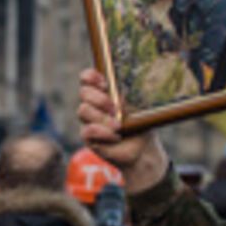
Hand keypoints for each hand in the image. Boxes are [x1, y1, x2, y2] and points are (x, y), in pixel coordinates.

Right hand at [76, 69, 169, 193]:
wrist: (142, 148)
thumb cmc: (139, 123)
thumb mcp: (136, 106)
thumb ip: (126, 96)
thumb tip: (120, 93)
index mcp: (102, 92)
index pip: (87, 78)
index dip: (91, 77)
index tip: (105, 83)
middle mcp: (92, 104)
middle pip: (83, 92)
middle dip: (99, 98)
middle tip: (115, 108)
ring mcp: (88, 120)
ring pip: (83, 110)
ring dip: (102, 117)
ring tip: (119, 126)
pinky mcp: (88, 137)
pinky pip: (87, 131)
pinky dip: (103, 132)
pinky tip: (116, 136)